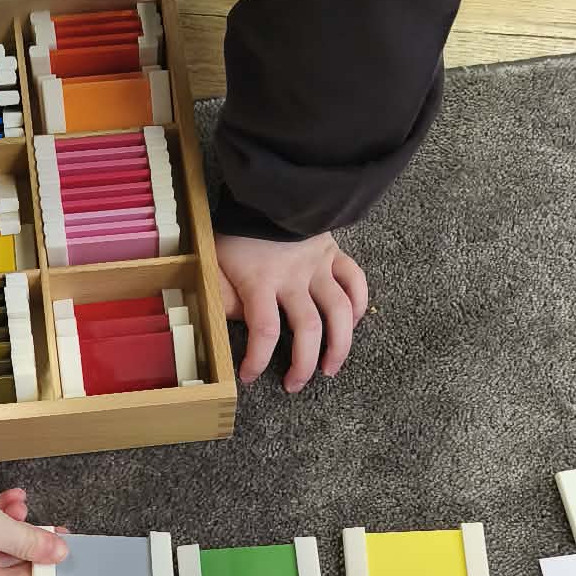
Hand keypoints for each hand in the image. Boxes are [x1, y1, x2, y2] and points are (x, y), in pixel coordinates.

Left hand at [216, 230, 367, 392]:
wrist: (265, 190)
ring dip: (340, 345)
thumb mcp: (215, 261)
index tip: (250, 377)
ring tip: (331, 368)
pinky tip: (354, 323)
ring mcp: (319, 266)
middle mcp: (295, 277)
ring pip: (341, 311)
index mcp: (261, 279)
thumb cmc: (236, 231)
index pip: (264, 330)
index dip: (258, 360)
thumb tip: (218, 327)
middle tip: (294, 384)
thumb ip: (219, 294)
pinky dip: (360, 305)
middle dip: (304, 364)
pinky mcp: (334, 254)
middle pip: (309, 328)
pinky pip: (356, 282)